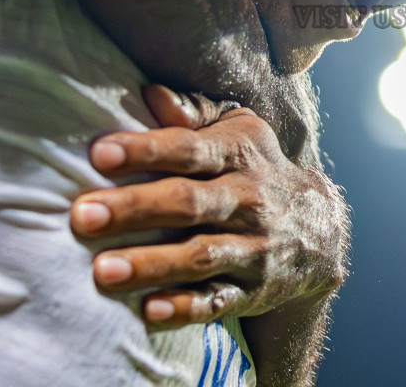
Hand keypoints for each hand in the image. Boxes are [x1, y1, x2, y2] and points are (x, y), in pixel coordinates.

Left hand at [70, 86, 348, 326]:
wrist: (322, 231)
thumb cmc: (257, 169)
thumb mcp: (240, 129)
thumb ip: (195, 113)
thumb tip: (150, 94)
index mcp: (239, 154)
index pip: (190, 148)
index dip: (146, 150)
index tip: (99, 154)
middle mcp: (249, 200)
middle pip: (189, 202)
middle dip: (135, 208)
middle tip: (83, 215)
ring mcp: (254, 248)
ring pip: (201, 256)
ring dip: (152, 264)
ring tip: (102, 272)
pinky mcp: (252, 291)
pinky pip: (218, 302)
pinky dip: (185, 308)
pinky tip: (149, 311)